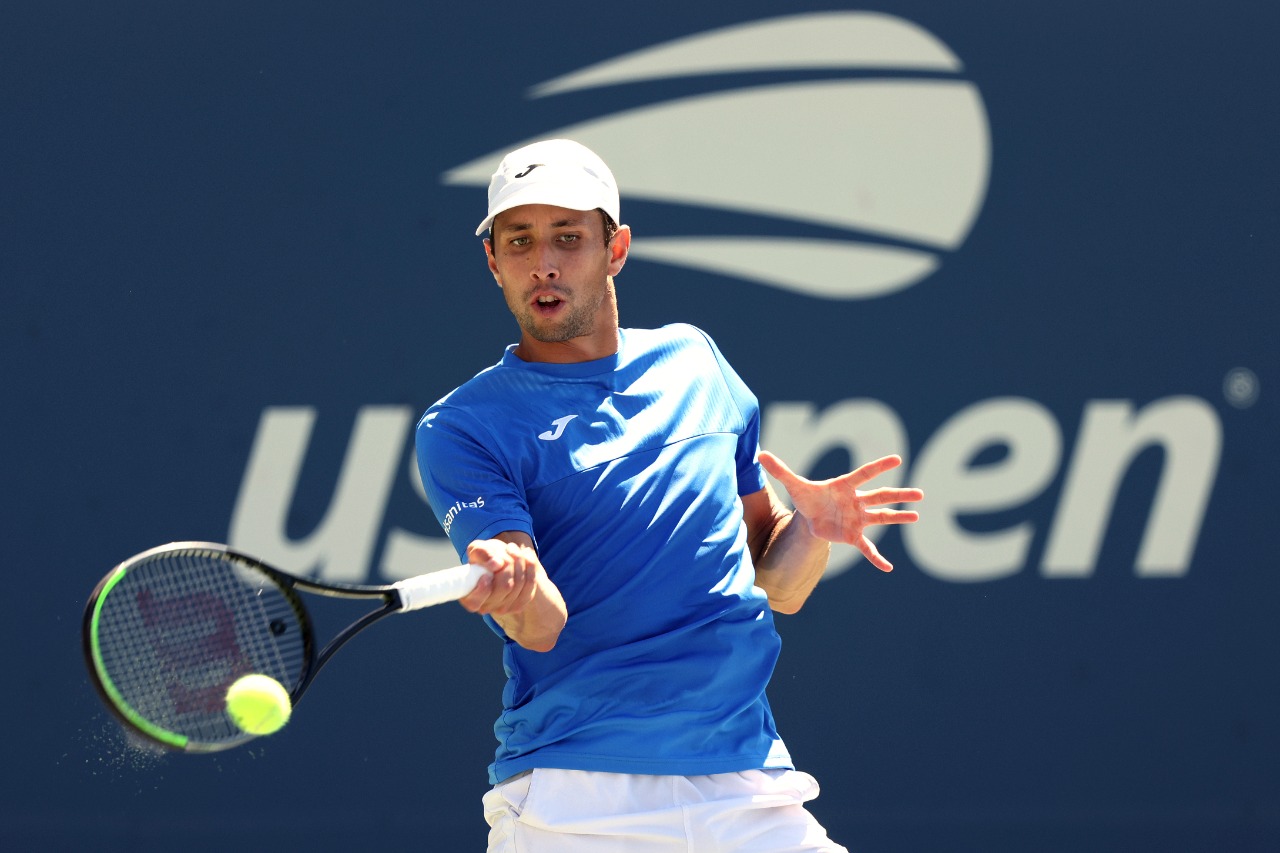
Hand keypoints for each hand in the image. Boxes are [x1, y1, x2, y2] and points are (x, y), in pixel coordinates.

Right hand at [461, 538, 540, 615]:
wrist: (501, 561)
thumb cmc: (485, 557)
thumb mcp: (478, 549)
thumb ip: (482, 554)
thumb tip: (496, 564)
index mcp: (469, 598)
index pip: (476, 601)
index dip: (484, 586)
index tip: (491, 567)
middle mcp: (486, 607)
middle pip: (505, 586)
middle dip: (508, 562)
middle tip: (505, 549)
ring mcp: (504, 608)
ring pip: (519, 583)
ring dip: (519, 559)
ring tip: (512, 549)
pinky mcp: (520, 603)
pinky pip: (531, 583)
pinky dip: (530, 565)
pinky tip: (525, 554)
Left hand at [758, 451, 923, 572]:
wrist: (810, 517)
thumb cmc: (807, 497)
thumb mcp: (794, 484)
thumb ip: (780, 470)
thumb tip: (760, 454)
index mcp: (845, 486)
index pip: (864, 474)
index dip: (879, 466)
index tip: (897, 459)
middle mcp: (856, 501)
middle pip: (881, 496)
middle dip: (899, 495)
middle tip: (920, 494)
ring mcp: (858, 518)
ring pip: (881, 517)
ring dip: (898, 517)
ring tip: (916, 515)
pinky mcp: (853, 536)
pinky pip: (867, 549)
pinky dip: (877, 558)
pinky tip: (888, 569)